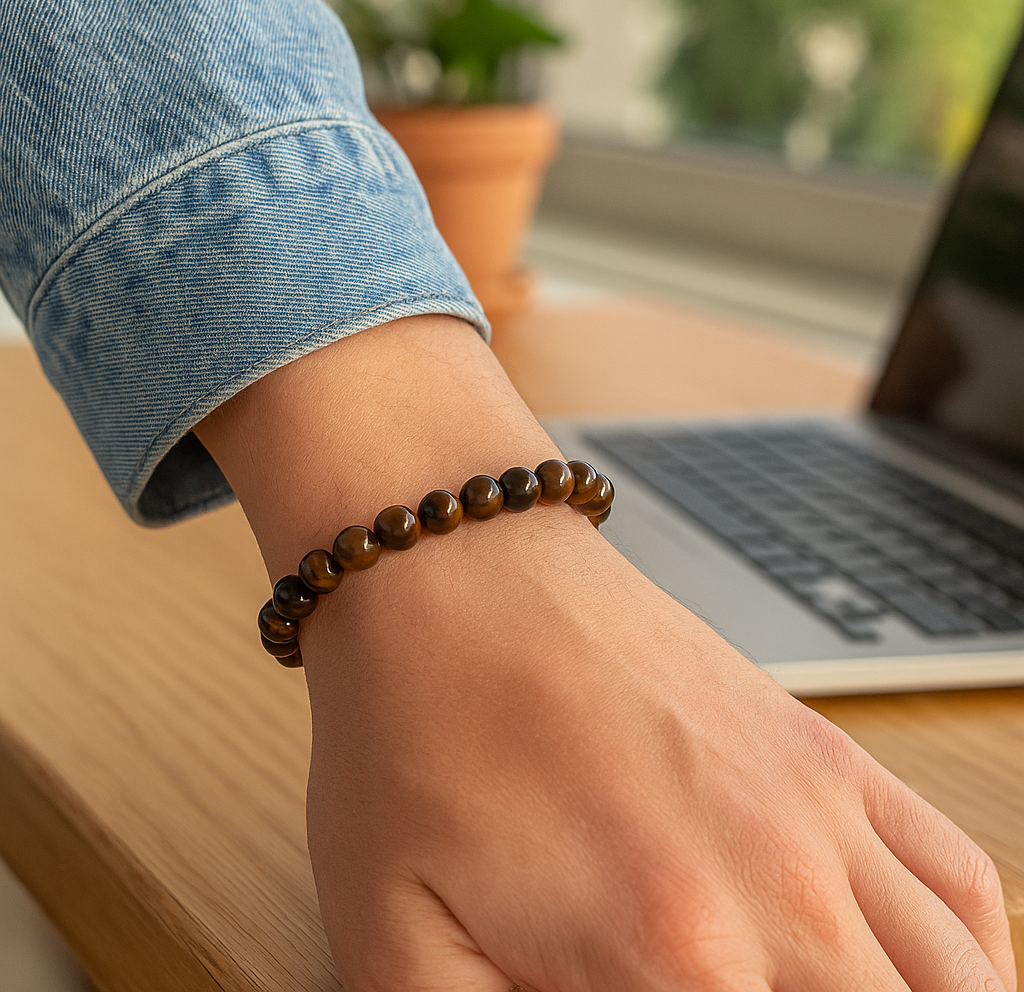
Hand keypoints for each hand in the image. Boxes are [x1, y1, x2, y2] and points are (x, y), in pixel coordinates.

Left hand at [196, 315, 1015, 991]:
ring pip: (961, 981)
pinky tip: (927, 975)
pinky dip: (974, 952)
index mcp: (675, 956)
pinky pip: (958, 875)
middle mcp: (782, 888)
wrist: (458, 575)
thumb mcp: (397, 940)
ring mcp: (818, 808)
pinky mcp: (822, 749)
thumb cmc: (417, 730)